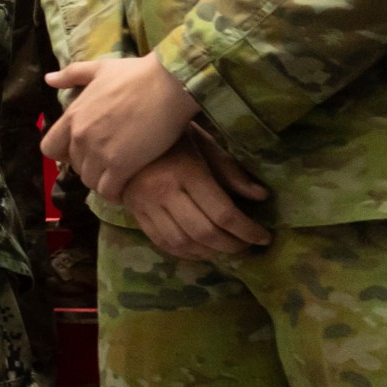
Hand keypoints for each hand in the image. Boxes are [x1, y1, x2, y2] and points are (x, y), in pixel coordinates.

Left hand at [42, 53, 199, 202]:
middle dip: (89, 166)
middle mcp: (81, 137)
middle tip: (108, 163)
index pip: (49, 149)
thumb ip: (71, 75)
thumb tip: (49, 79)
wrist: (169, 84)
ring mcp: (100, 152)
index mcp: (73, 116)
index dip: (64, 153)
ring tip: (118, 175)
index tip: (81, 151)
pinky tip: (126, 188)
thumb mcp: (98, 69)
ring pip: (90, 182)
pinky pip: (109, 191)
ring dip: (102, 181)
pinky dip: (116, 193)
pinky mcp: (122, 165)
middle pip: (74, 167)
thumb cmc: (137, 74)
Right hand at [124, 133, 271, 262]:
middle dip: (232, 245)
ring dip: (209, 253)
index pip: (223, 213)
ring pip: (182, 242)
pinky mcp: (135, 212)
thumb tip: (261, 196)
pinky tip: (201, 250)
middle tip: (247, 246)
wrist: (122, 133)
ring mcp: (146, 204)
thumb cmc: (172, 136)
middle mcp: (164, 191)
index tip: (264, 236)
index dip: (248, 230)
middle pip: (204, 232)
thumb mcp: (205, 144)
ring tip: (226, 249)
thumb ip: (230, 171)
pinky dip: (185, 252)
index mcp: (186, 172)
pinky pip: (162, 242)